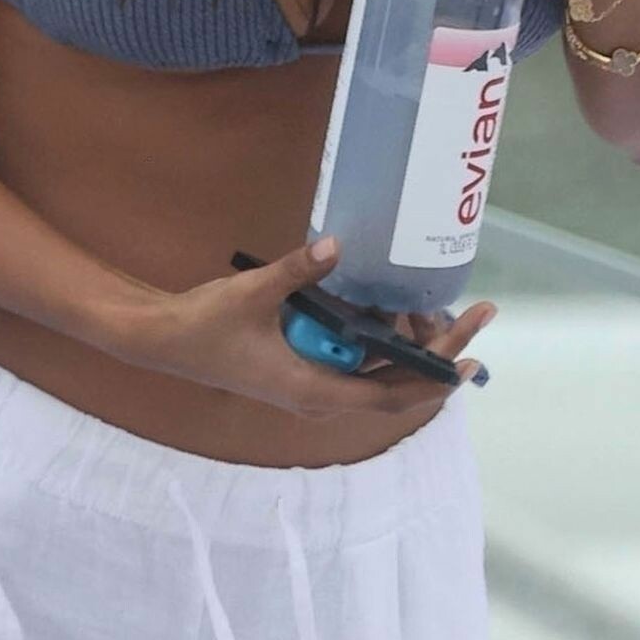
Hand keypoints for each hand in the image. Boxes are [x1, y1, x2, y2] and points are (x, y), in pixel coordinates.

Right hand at [128, 238, 494, 420]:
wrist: (164, 340)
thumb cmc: (206, 325)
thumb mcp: (254, 294)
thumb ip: (298, 270)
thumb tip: (337, 244)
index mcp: (314, 391)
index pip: (393, 393)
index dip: (437, 376)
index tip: (472, 354)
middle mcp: (320, 395)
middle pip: (396, 384)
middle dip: (438, 354)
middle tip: (475, 314)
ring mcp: (312, 382)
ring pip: (378, 372)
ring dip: (410, 344)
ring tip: (436, 304)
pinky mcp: (302, 367)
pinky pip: (355, 359)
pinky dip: (380, 337)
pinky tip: (392, 307)